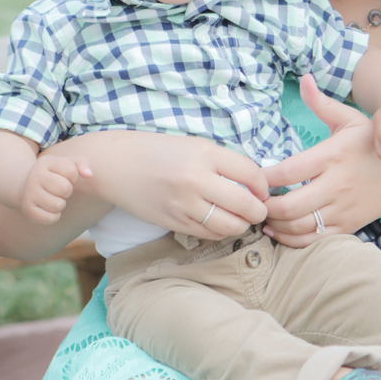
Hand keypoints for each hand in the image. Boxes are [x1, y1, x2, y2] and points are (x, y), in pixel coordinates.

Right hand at [21, 153, 92, 224]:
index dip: (73, 178)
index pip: (72, 172)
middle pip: (66, 188)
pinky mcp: (28, 209)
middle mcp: (35, 175)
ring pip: (58, 205)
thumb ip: (82, 163)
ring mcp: (29, 193)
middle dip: (67, 191)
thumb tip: (89, 174)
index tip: (64, 177)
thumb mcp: (67, 164)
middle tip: (58, 190)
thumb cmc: (54, 175)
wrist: (27, 187)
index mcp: (46, 162)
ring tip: (52, 198)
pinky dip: (54, 216)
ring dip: (60, 204)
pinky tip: (47, 208)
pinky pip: (51, 218)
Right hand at [49, 130, 269, 238]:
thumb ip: (222, 162)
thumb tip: (255, 183)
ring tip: (242, 219)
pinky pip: (208, 234)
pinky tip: (220, 223)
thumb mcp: (193, 145)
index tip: (263, 190)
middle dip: (259, 211)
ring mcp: (183, 204)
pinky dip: (221, 231)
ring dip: (241, 225)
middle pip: (244, 204)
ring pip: (228, 225)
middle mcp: (195, 179)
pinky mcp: (173, 222)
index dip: (263, 186)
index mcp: (204, 154)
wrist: (116, 165)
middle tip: (260, 210)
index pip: (251, 174)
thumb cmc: (158, 151)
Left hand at [262, 75, 380, 247]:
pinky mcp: (345, 226)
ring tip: (261, 214)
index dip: (266, 178)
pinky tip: (276, 229)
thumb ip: (322, 104)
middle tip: (252, 200)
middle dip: (265, 206)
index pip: (291, 171)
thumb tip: (305, 78)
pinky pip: (312, 239)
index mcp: (333, 156)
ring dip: (274, 223)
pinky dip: (290, 239)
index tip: (253, 177)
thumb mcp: (349, 120)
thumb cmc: (370, 145)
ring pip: (299, 226)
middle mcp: (337, 185)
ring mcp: (342, 209)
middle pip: (291, 205)